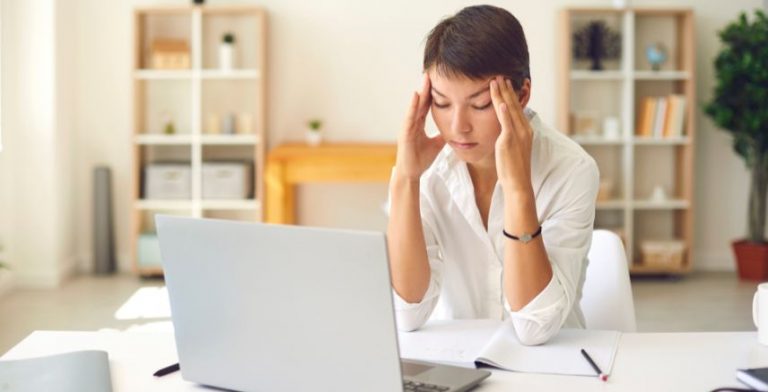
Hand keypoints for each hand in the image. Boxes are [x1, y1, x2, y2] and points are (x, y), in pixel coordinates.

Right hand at [394, 74, 445, 181]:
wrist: (412, 174)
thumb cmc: (420, 159)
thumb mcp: (436, 144)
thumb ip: (443, 135)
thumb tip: (453, 129)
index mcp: (419, 124)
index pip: (426, 105)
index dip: (432, 93)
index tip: (438, 80)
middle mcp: (412, 123)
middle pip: (420, 102)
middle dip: (426, 87)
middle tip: (431, 72)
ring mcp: (407, 127)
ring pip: (415, 106)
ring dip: (420, 92)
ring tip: (425, 78)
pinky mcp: (405, 133)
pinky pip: (409, 117)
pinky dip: (413, 106)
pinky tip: (417, 95)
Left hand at [490, 76, 533, 194]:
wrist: (518, 183)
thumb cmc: (513, 169)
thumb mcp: (513, 149)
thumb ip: (509, 136)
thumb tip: (503, 130)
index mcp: (525, 130)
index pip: (517, 108)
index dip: (511, 95)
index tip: (505, 83)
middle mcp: (524, 129)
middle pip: (514, 104)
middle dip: (507, 89)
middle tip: (500, 75)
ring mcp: (518, 134)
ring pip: (510, 109)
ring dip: (503, 94)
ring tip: (496, 81)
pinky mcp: (509, 141)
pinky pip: (507, 123)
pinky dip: (504, 111)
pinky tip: (501, 101)